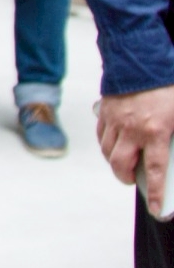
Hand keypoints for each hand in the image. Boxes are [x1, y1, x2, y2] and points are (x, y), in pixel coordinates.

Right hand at [98, 86, 173, 215]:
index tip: (158, 210)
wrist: (142, 57)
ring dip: (115, 161)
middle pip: (121, 165)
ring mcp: (115, 120)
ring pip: (107, 151)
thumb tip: (172, 152)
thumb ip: (173, 135)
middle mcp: (132, 129)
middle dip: (125, 178)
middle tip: (132, 180)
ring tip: (124, 162)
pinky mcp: (105, 110)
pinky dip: (106, 143)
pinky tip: (115, 143)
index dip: (157, 194)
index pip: (155, 171)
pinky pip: (101, 134)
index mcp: (156, 131)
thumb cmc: (166, 87)